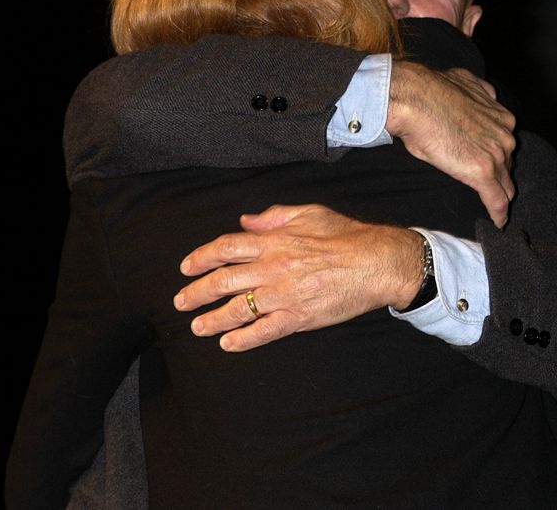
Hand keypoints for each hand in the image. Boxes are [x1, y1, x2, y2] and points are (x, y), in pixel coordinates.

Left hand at [174, 204, 423, 351]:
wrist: (376, 262)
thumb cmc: (345, 235)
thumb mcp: (308, 213)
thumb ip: (273, 217)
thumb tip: (244, 222)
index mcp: (273, 241)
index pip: (225, 249)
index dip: (201, 258)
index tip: (187, 268)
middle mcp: (272, 268)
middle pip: (223, 281)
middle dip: (197, 293)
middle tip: (181, 302)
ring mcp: (284, 295)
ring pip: (238, 309)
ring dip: (213, 319)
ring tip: (197, 327)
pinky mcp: (298, 317)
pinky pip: (263, 331)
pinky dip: (243, 339)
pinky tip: (228, 343)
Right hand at [387, 62, 515, 226]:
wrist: (415, 99)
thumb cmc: (430, 91)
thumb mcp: (464, 83)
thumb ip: (478, 92)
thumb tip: (478, 92)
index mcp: (501, 116)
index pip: (505, 145)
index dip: (497, 156)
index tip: (489, 163)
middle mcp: (505, 135)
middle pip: (508, 165)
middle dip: (500, 176)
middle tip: (488, 187)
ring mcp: (496, 155)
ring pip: (506, 184)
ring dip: (500, 196)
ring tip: (494, 210)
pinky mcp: (483, 173)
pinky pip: (496, 201)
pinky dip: (498, 215)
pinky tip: (497, 224)